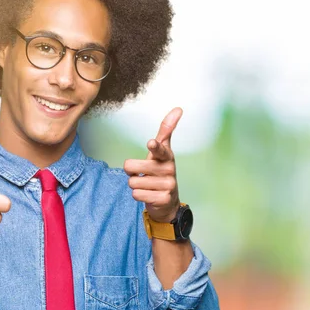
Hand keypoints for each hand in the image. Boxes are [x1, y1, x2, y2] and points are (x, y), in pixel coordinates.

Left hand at [124, 107, 182, 222]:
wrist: (168, 201)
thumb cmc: (161, 171)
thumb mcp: (163, 151)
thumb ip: (166, 130)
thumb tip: (178, 108)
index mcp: (166, 156)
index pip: (160, 149)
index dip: (154, 147)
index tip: (151, 143)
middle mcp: (169, 169)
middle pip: (131, 167)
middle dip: (131, 171)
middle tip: (142, 173)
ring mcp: (167, 185)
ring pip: (132, 182)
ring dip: (135, 184)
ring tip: (147, 184)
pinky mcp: (163, 199)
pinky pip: (136, 195)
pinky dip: (138, 195)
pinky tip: (149, 194)